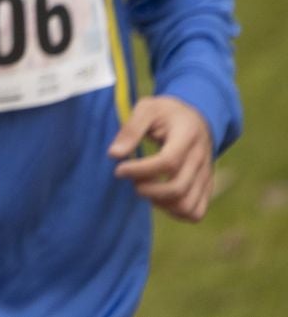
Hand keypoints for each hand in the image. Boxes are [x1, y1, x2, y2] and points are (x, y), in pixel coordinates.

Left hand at [109, 95, 215, 221]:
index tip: (119, 169)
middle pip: (177, 188)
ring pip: (188, 206)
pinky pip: (196, 212)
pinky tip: (158, 197)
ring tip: (145, 188)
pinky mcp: (206, 187)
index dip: (141, 170)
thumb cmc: (166, 112)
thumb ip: (130, 129)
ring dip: (161, 203)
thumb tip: (114, 154)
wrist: (197, 117)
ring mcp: (206, 175)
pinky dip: (174, 211)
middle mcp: (201, 159)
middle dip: (147, 190)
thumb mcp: (147, 108)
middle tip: (131, 179)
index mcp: (187, 136)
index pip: (168, 162)